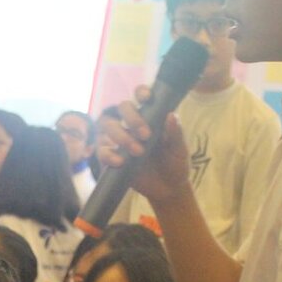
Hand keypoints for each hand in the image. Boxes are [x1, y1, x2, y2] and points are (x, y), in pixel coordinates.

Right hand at [98, 85, 192, 204]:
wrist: (168, 189)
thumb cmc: (175, 163)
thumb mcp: (179, 149)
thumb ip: (175, 133)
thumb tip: (171, 115)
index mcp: (150, 117)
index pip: (140, 96)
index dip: (140, 92)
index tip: (146, 98)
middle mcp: (132, 124)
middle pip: (122, 107)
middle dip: (132, 117)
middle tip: (146, 135)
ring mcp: (120, 140)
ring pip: (108, 126)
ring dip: (121, 135)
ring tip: (138, 151)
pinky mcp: (111, 157)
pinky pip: (101, 150)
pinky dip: (109, 154)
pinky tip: (121, 162)